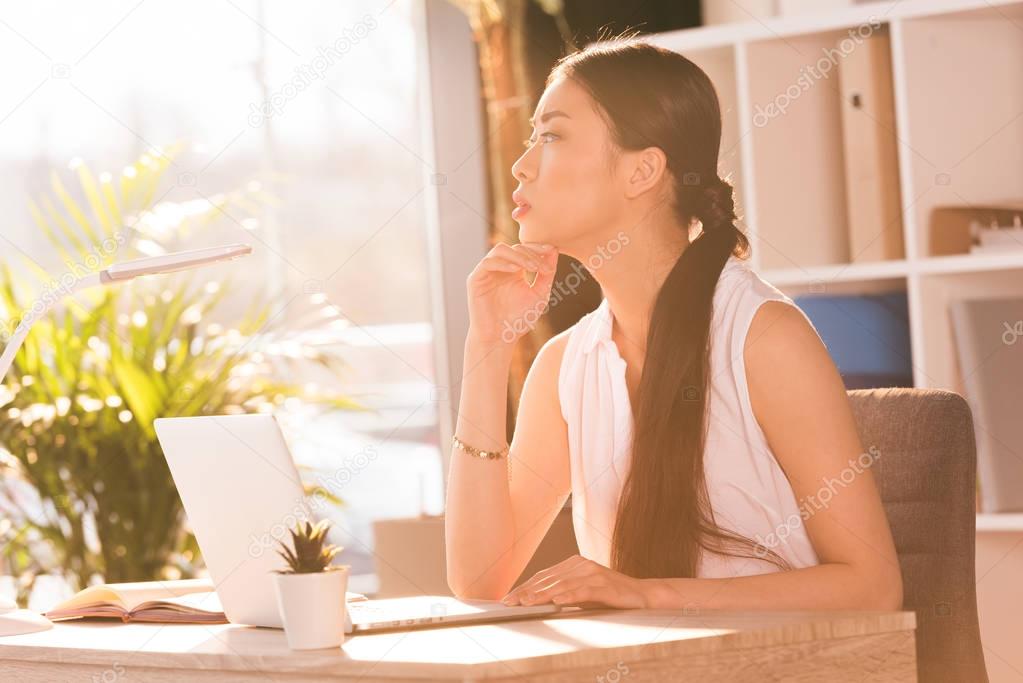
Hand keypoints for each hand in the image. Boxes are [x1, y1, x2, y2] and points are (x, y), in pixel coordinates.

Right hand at [466, 242, 557, 346]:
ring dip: (518, 256)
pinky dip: (502, 263)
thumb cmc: (519, 319)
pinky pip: (487, 263)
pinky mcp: (475, 279)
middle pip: (514, 247)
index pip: (525, 249)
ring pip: (500, 250)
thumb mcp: (539, 294)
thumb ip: (547, 273)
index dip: (538, 248)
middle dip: (531, 254)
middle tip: (542, 266)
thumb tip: (554, 250)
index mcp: (513, 270)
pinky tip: (515, 270)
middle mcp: (499, 269)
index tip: (552, 250)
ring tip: (532, 268)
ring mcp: (486, 272)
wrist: (501, 338)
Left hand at [500, 555, 648, 608]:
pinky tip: (557, 602)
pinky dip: (569, 596)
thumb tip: (534, 602)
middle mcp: (581, 565)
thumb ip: (561, 593)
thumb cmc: (609, 597)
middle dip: (527, 592)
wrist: (642, 596)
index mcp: (573, 564)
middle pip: (548, 579)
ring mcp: (593, 573)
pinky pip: (583, 591)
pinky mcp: (604, 584)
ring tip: (526, 603)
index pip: (543, 576)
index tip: (507, 599)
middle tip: (509, 603)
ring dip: (542, 595)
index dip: (524, 587)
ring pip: (562, 585)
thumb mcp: (581, 593)